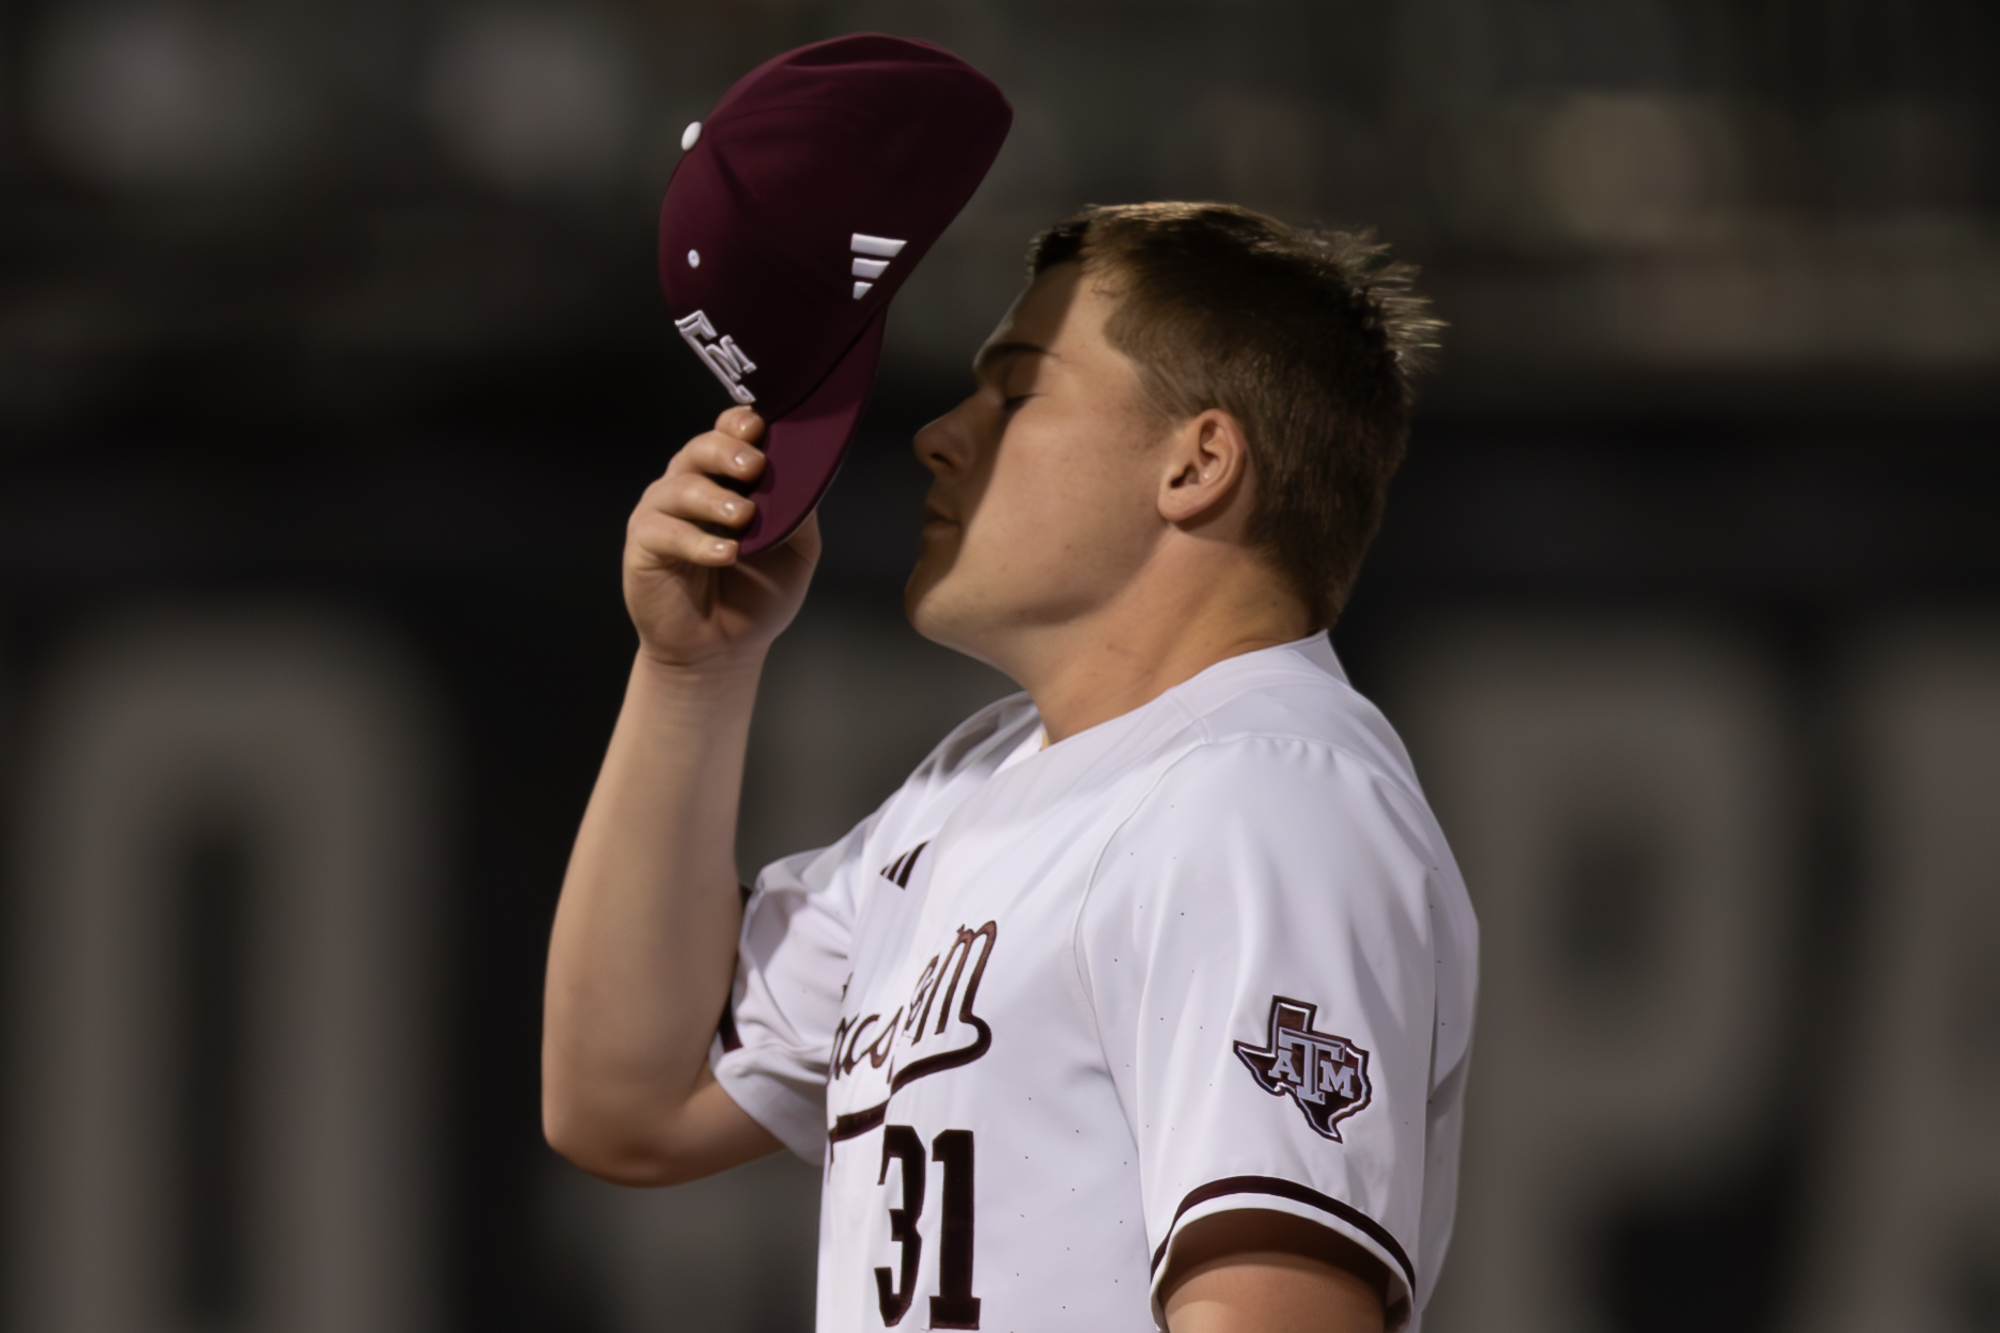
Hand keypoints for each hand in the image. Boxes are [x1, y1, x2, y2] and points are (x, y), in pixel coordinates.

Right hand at [623, 407, 820, 670]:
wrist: (723, 649)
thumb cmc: (756, 595)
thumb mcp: (797, 550)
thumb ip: (801, 510)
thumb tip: (807, 473)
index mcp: (727, 480)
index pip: (727, 435)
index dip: (740, 425)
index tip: (760, 427)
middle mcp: (691, 487)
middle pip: (700, 450)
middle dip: (727, 451)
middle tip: (753, 466)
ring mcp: (664, 513)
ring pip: (680, 487)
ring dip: (714, 498)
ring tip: (743, 517)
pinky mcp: (644, 544)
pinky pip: (664, 532)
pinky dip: (697, 541)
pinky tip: (724, 553)